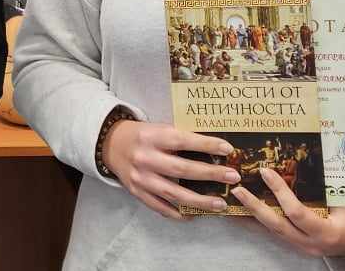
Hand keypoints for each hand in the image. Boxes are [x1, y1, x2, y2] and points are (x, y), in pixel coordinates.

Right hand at [100, 119, 237, 219]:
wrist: (111, 144)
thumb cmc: (144, 136)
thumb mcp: (159, 129)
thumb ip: (181, 139)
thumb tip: (215, 149)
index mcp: (153, 137)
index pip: (183, 141)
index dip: (206, 145)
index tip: (228, 149)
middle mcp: (145, 158)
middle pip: (181, 169)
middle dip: (210, 174)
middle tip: (232, 177)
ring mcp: (141, 178)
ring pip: (173, 193)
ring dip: (199, 200)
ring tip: (220, 203)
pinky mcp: (137, 192)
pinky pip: (160, 207)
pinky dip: (177, 213)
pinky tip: (193, 215)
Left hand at [231, 166, 344, 257]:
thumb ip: (331, 185)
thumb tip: (315, 155)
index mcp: (326, 232)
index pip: (296, 212)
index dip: (280, 191)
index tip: (265, 171)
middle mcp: (310, 243)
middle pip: (276, 224)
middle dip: (255, 206)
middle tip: (237, 189)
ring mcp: (302, 247)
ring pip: (272, 230)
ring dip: (252, 213)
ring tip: (235, 198)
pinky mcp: (297, 245)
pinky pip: (275, 232)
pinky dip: (259, 221)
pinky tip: (244, 213)